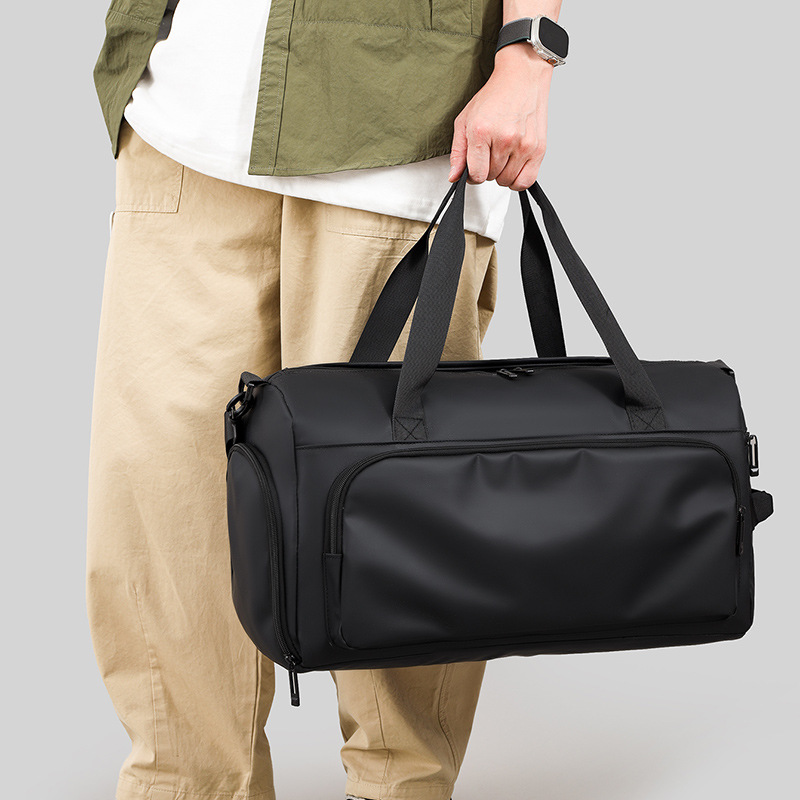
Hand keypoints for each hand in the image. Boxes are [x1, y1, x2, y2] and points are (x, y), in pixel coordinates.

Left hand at [448, 44, 553, 190]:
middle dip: (488, 170)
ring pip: (507, 181)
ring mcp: (524, 144)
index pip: (477, 174)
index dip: (473, 175)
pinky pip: (526, 181)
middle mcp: (505, 138)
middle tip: (490, 152)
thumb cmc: (494, 97)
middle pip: (491, 177)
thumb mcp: (465, 120)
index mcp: (482, 131)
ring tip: (502, 155)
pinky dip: (518, 180)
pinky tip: (513, 166)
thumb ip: (458, 152)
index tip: (475, 167)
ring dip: (502, 174)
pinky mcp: (539, 149)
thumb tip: (454, 177)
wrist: (522, 77)